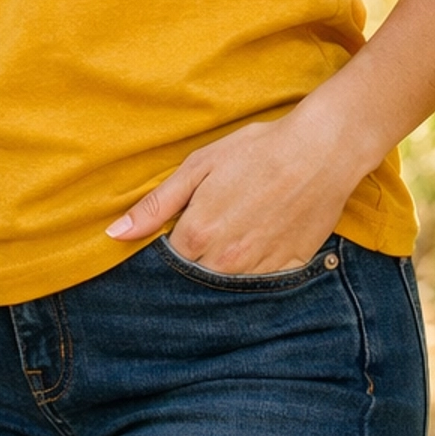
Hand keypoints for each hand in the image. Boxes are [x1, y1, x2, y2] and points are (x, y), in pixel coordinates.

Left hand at [106, 110, 367, 275]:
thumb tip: (115, 235)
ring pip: (229, 283)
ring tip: (236, 230)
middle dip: (195, 260)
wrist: (320, 152)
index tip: (177, 231)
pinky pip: (262, 283)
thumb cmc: (255, 152)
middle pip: (196, 277)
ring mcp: (260, 269)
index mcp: (198, 234)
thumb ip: (156, 205)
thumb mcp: (198, 167)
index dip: (168, 246)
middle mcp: (227, 261)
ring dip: (224, 266)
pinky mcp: (289, 269)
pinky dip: (255, 267)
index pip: (168, 261)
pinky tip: (261, 238)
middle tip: (209, 227)